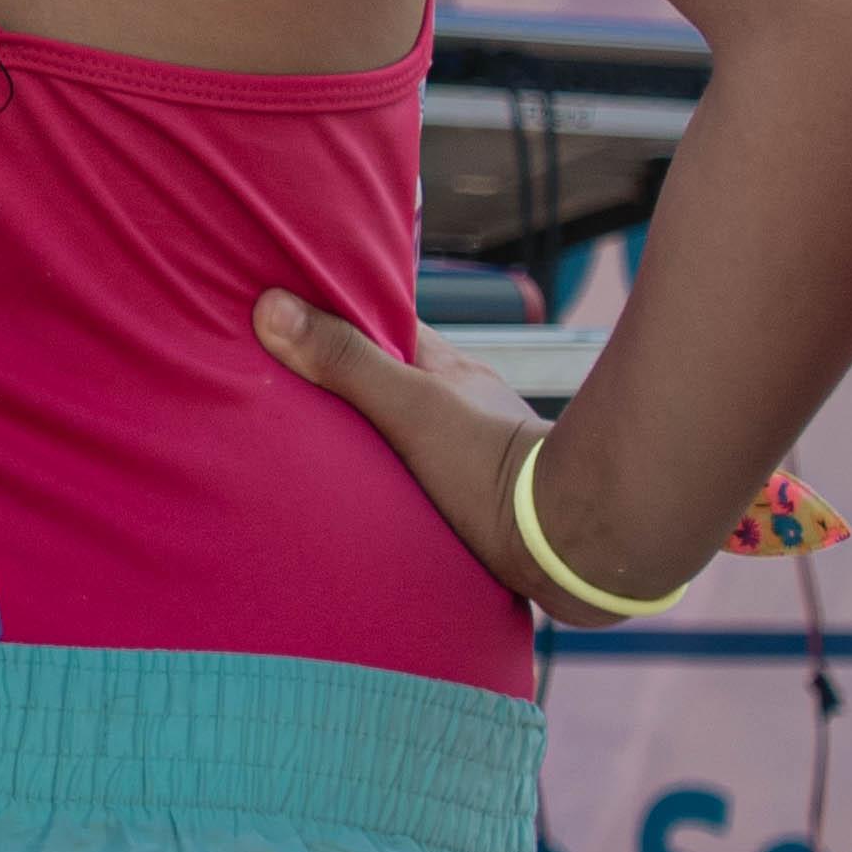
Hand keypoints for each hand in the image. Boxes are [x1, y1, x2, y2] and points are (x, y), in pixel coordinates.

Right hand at [249, 292, 605, 624]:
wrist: (578, 544)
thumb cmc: (498, 470)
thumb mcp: (411, 410)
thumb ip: (347, 363)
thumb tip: (273, 308)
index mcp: (446, 368)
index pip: (381, 322)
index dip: (336, 313)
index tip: (288, 313)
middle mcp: (463, 401)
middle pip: (390, 377)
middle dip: (346, 380)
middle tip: (288, 387)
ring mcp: (476, 448)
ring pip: (410, 428)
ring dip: (373, 435)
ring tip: (319, 451)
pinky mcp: (482, 498)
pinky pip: (424, 475)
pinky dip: (396, 478)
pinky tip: (375, 500)